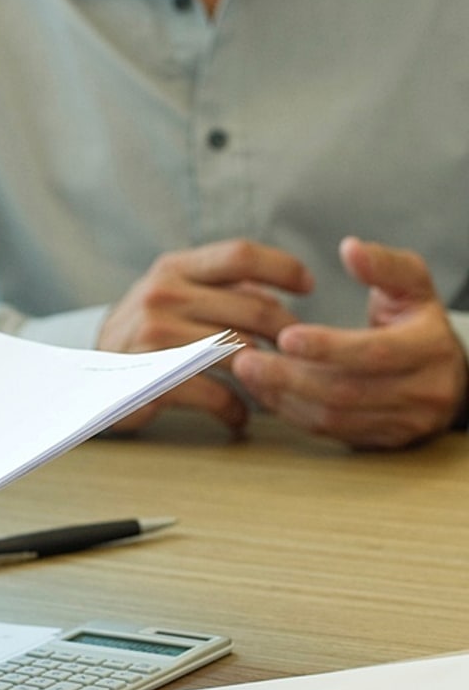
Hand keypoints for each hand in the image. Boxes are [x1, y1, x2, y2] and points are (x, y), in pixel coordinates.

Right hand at [97, 239, 312, 432]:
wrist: (82, 375)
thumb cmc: (143, 335)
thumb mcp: (170, 295)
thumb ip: (219, 286)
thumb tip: (282, 287)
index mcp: (172, 269)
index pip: (240, 254)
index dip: (283, 267)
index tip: (308, 287)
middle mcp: (162, 296)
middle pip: (253, 307)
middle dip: (288, 334)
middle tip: (301, 354)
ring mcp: (155, 337)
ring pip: (241, 351)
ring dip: (267, 375)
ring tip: (275, 388)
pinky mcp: (152, 378)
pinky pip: (215, 394)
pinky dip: (235, 410)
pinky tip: (238, 417)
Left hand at [232, 237, 468, 447]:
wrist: (444, 370)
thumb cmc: (415, 319)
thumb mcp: (411, 284)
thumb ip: (383, 264)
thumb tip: (350, 248)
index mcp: (431, 347)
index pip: (376, 351)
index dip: (328, 346)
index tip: (284, 336)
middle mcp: (425, 392)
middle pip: (348, 392)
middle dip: (291, 377)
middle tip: (244, 359)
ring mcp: (406, 422)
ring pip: (335, 418)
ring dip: (284, 397)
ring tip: (246, 372)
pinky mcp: (384, 441)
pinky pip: (331, 432)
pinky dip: (292, 413)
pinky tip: (263, 391)